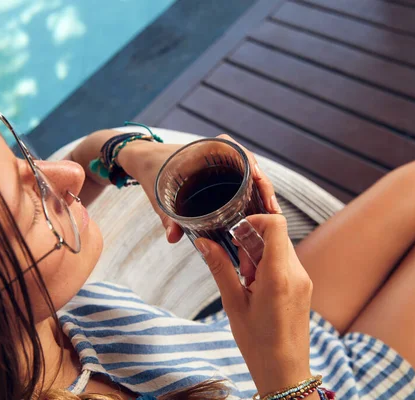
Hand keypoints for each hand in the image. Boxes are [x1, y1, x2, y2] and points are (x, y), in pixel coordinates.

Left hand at [118, 134, 278, 243]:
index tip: (260, 182)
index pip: (238, 150)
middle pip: (250, 167)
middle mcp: (217, 155)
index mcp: (206, 149)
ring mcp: (220, 166)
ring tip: (272, 217)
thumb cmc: (150, 171)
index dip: (253, 165)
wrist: (140, 161)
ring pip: (249, 178)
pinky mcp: (219, 178)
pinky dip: (251, 198)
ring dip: (261, 194)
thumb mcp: (159, 194)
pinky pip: (241, 185)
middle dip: (264, 187)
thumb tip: (173, 237)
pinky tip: (259, 216)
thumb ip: (167, 216)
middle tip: (273, 211)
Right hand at [195, 214, 312, 395]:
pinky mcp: (303, 286)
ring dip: (259, 254)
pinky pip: (285, 262)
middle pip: (276, 235)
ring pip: (280, 247)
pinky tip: (256, 288)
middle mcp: (296, 273)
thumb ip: (220, 268)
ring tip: (247, 283)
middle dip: (252, 242)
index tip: (235, 234)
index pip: (276, 224)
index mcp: (279, 275)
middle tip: (239, 269)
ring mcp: (303, 279)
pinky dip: (268, 265)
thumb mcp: (233, 304)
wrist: (284, 371)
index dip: (254, 220)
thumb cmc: (258, 343)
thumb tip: (203, 242)